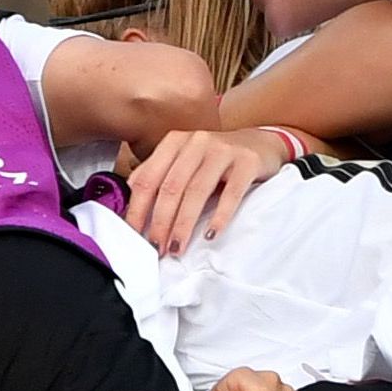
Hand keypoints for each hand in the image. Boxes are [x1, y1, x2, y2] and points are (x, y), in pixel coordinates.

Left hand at [117, 126, 288, 253]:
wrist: (261, 143)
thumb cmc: (217, 159)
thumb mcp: (186, 160)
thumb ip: (160, 174)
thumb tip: (130, 199)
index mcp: (175, 142)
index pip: (148, 178)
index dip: (138, 208)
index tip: (134, 235)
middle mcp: (197, 142)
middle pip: (171, 187)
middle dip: (160, 222)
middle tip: (157, 247)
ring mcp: (223, 150)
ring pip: (196, 191)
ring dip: (184, 224)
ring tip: (177, 248)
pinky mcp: (247, 162)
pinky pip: (231, 193)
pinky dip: (220, 216)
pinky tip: (211, 235)